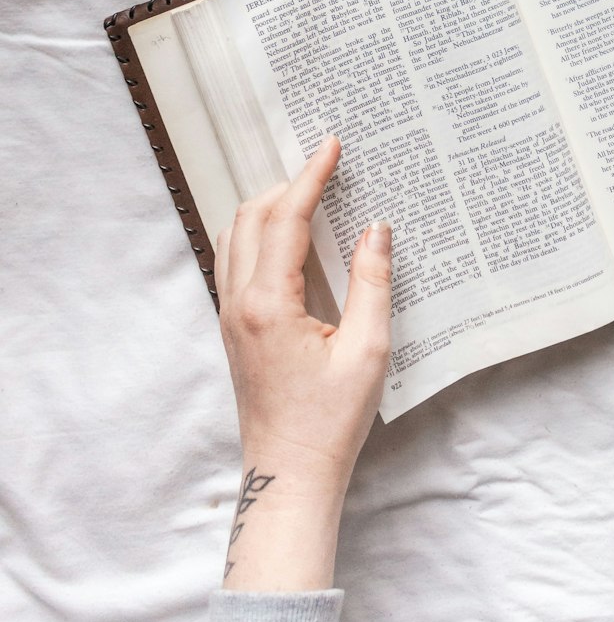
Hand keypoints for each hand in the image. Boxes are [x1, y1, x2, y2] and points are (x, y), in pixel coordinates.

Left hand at [214, 135, 391, 589]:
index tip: (331, 145)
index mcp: (268, 303)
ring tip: (308, 191)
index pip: (285, 219)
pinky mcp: (234, 329)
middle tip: (326, 165)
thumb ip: (372, 282)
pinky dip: (259, 233)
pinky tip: (289, 237)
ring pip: (235, 236)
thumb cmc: (330, 422)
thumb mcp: (368, 350)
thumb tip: (375, 229)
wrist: (289, 476)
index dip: (310, 177)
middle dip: (287, 183)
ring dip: (268, 206)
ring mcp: (230, 316)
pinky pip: (235, 261)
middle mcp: (239, 302)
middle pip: (251, 217)